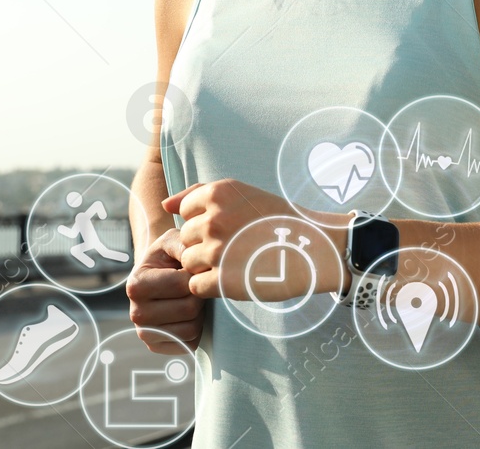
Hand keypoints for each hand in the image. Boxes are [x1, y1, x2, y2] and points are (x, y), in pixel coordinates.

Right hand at [126, 228, 202, 352]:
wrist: (156, 275)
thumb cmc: (167, 257)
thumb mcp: (172, 241)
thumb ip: (184, 244)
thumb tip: (197, 263)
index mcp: (136, 285)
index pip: (182, 285)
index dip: (195, 275)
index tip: (188, 270)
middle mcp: (136, 313)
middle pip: (188, 309)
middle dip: (198, 295)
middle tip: (191, 286)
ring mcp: (145, 333)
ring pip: (191, 329)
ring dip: (199, 313)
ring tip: (188, 299)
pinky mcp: (157, 347)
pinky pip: (190, 344)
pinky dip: (196, 329)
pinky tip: (186, 315)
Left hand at [162, 180, 345, 300]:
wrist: (314, 247)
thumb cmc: (277, 219)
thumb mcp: (241, 193)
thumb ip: (199, 194)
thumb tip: (165, 206)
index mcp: (217, 193)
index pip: (185, 212)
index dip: (204, 223)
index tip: (230, 226)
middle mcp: (213, 219)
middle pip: (186, 239)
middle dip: (205, 245)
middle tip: (236, 247)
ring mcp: (217, 251)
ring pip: (188, 263)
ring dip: (207, 266)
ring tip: (236, 262)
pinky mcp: (224, 281)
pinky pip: (196, 286)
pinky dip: (211, 286)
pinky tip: (234, 278)